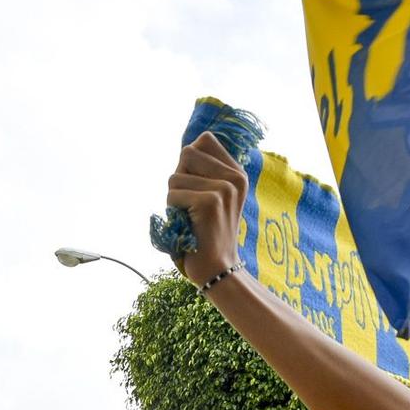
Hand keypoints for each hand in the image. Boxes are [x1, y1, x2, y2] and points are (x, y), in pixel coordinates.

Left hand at [164, 131, 246, 283]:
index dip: (190, 160)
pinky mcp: (210, 202)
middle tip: (191, 204)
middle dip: (180, 178)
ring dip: (174, 198)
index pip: (205, 140)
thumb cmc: (206, 234)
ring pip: (175, 176)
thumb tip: (187, 148)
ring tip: (191, 217)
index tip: (196, 187)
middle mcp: (235, 177)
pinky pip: (172, 194)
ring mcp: (224, 188)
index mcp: (237, 173)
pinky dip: (172, 211)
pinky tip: (188, 225)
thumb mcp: (213, 197)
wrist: (217, 269)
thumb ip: (204, 172)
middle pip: (187, 152)